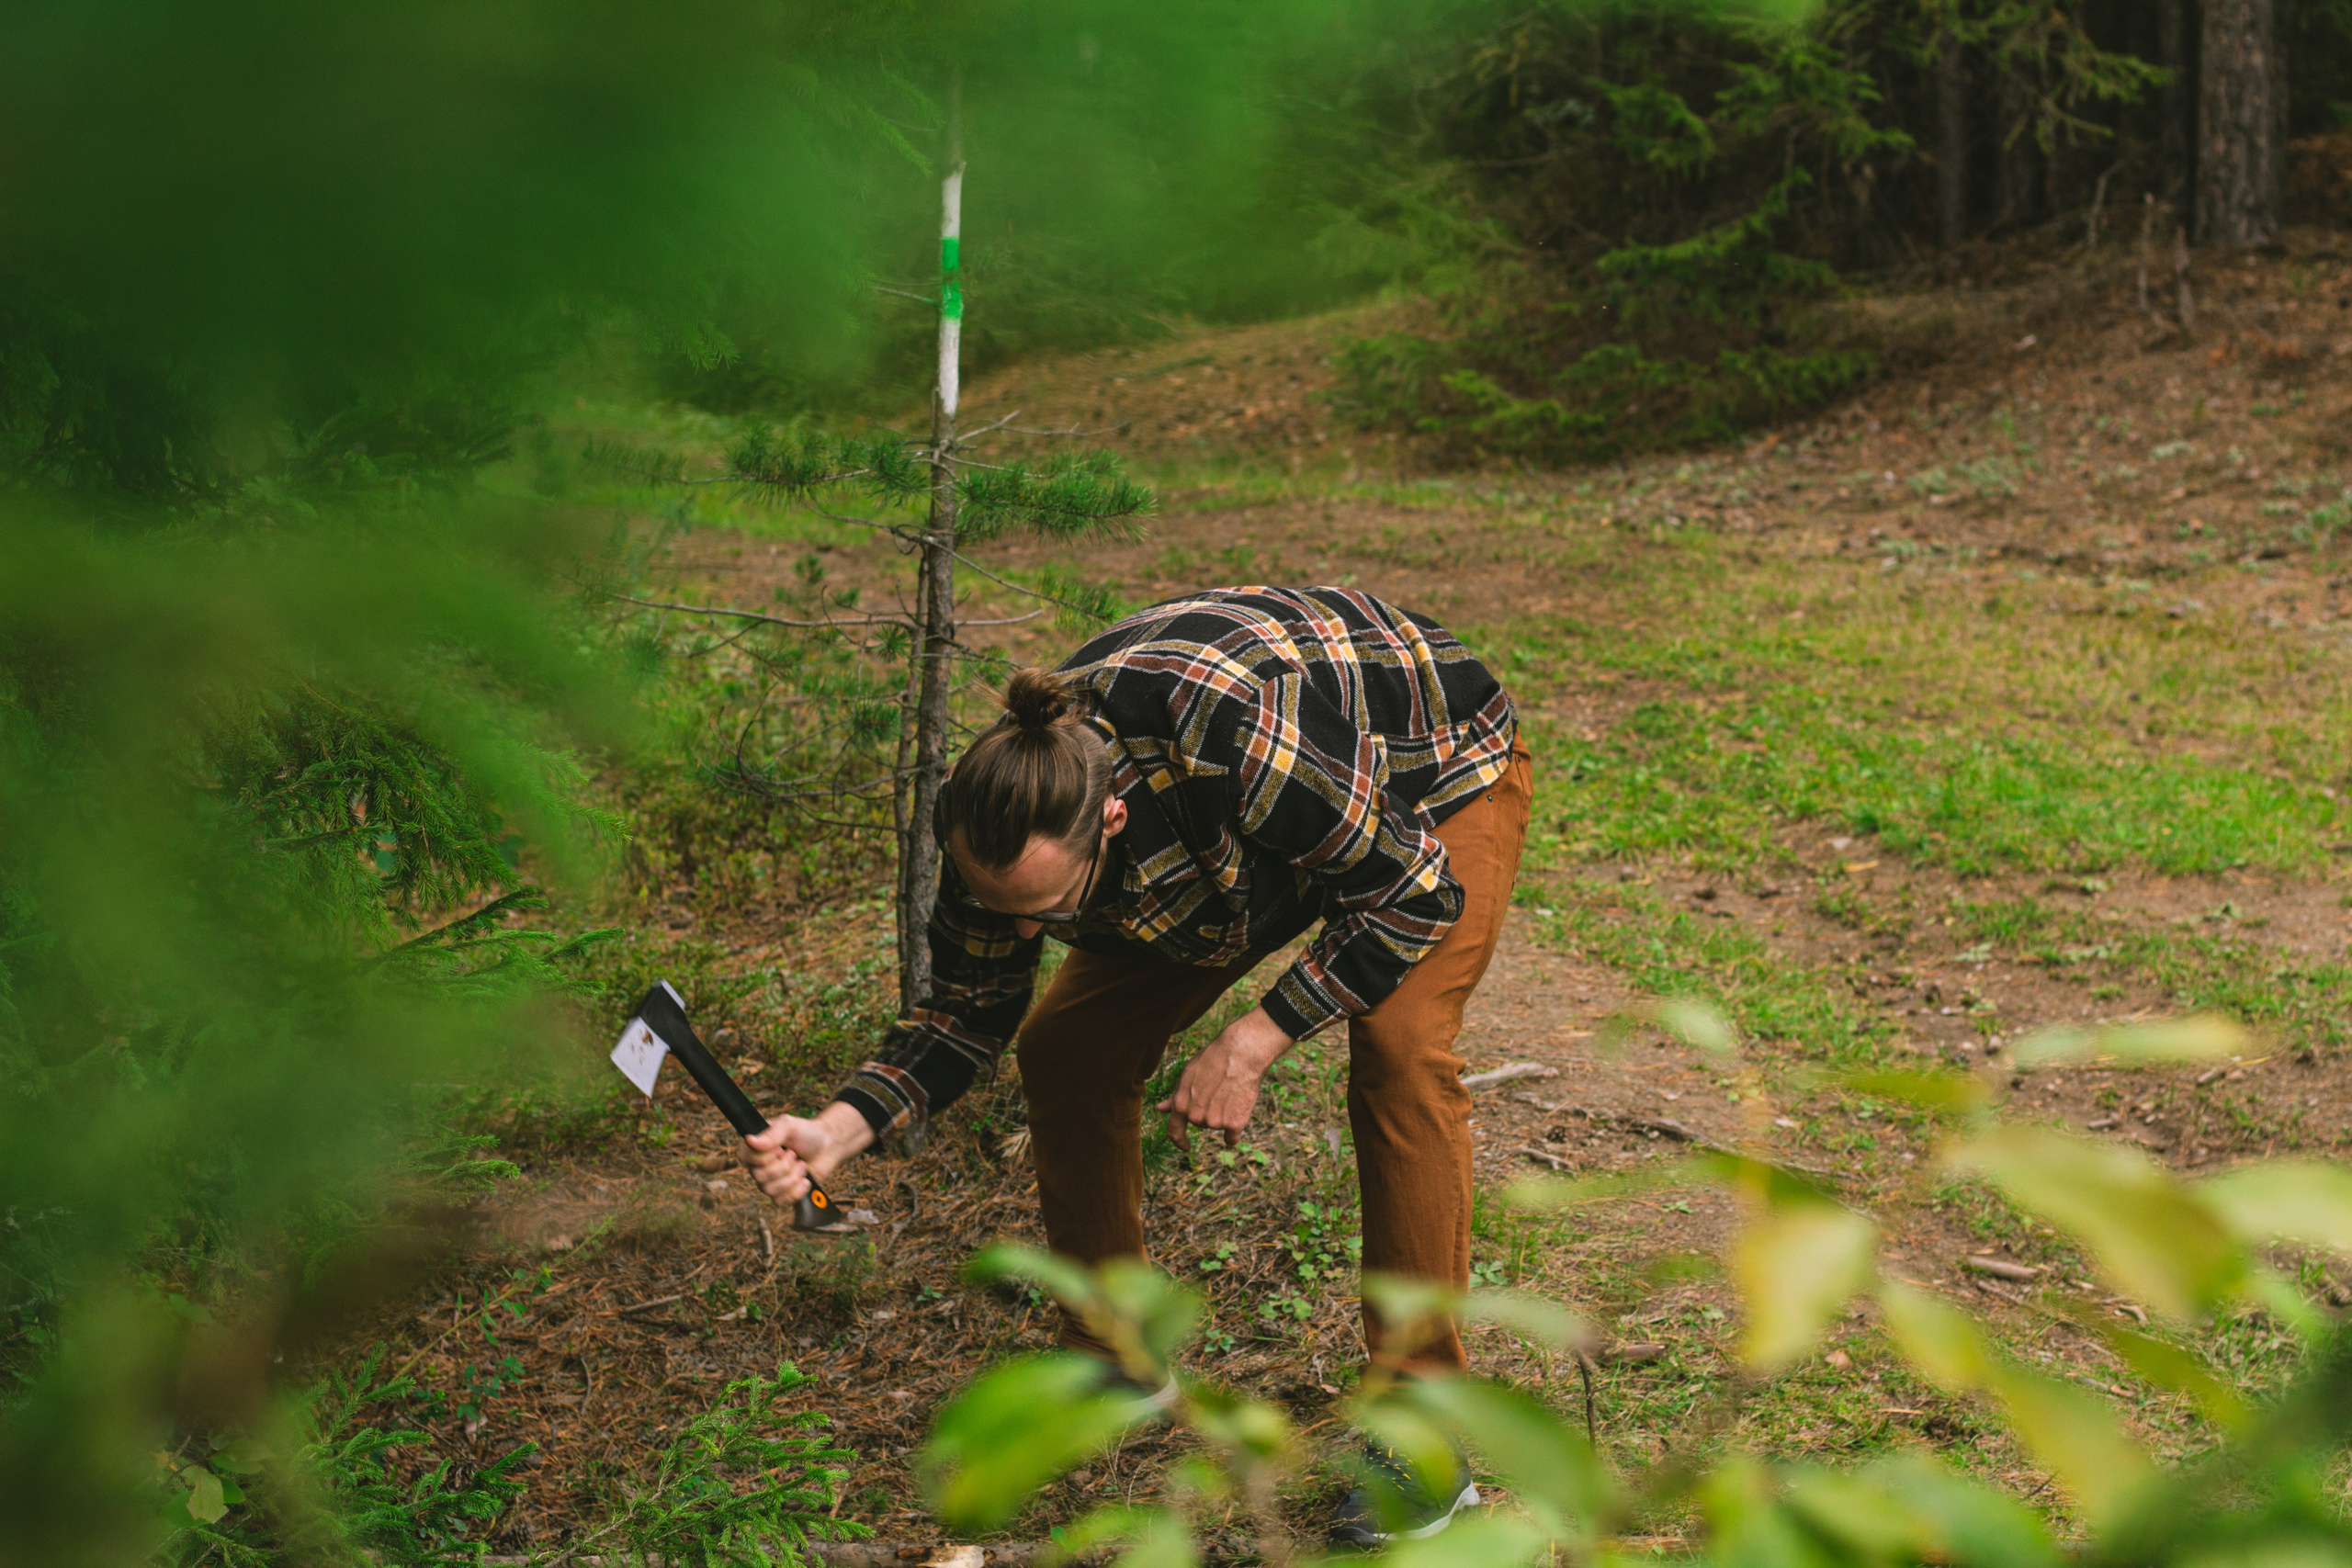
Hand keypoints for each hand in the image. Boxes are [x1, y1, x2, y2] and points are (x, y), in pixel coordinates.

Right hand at [742, 1101, 874, 1205]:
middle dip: (784, 1166)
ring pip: (770, 1190)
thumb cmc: (806, 1133)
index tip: (780, 1148)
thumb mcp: (789, 1126)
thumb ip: (771, 1134)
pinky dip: (797, 1191)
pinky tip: (805, 1180)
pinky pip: (780, 1201)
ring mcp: (770, 1181)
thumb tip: (749, 1140)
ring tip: (801, 1165)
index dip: (765, 1156)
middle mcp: (758, 1166)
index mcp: (755, 1147)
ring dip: (792, 1177)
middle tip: (794, 1154)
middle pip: (759, 1177)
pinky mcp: (782, 1193)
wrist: (827, 1146)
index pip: (745, 1158)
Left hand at [1158, 1007, 1293, 1154]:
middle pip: (1201, 1123)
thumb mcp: (1188, 1075)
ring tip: (1230, 1091)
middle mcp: (1196, 1117)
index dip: (1179, 1141)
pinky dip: (1235, 1130)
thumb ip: (1175, 1097)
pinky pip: (1232, 1138)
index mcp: (1181, 1105)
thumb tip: (1160, 1109)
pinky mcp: (1235, 1124)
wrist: (1240, 1054)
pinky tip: (1239, 1111)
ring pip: (1218, 1126)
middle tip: (1218, 1089)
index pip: (1174, 1132)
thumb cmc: (1213, 1060)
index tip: (1186, 1146)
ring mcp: (1215, 1122)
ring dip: (1223, 1115)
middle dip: (1207, 1111)